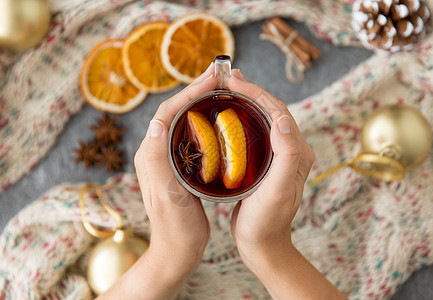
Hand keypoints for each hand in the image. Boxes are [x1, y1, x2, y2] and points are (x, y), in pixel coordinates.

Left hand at [98, 64, 216, 299]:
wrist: (177, 250)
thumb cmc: (175, 227)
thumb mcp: (167, 195)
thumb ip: (157, 160)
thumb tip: (157, 123)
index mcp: (151, 154)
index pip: (168, 112)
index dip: (190, 92)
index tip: (214, 79)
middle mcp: (156, 152)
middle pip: (176, 111)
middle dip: (197, 90)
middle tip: (221, 75)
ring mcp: (168, 158)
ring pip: (184, 120)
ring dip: (201, 101)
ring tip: (222, 89)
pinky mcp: (180, 166)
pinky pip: (192, 134)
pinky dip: (206, 120)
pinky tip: (221, 118)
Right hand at [228, 69, 314, 263]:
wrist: (262, 245)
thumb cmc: (266, 221)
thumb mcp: (277, 191)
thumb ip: (286, 155)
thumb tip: (283, 119)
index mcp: (297, 152)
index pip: (279, 111)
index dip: (256, 92)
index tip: (233, 82)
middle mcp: (291, 150)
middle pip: (272, 111)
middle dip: (251, 92)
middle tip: (227, 80)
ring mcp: (278, 157)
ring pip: (263, 120)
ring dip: (246, 103)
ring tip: (225, 92)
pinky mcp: (266, 164)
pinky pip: (255, 134)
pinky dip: (242, 120)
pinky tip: (226, 119)